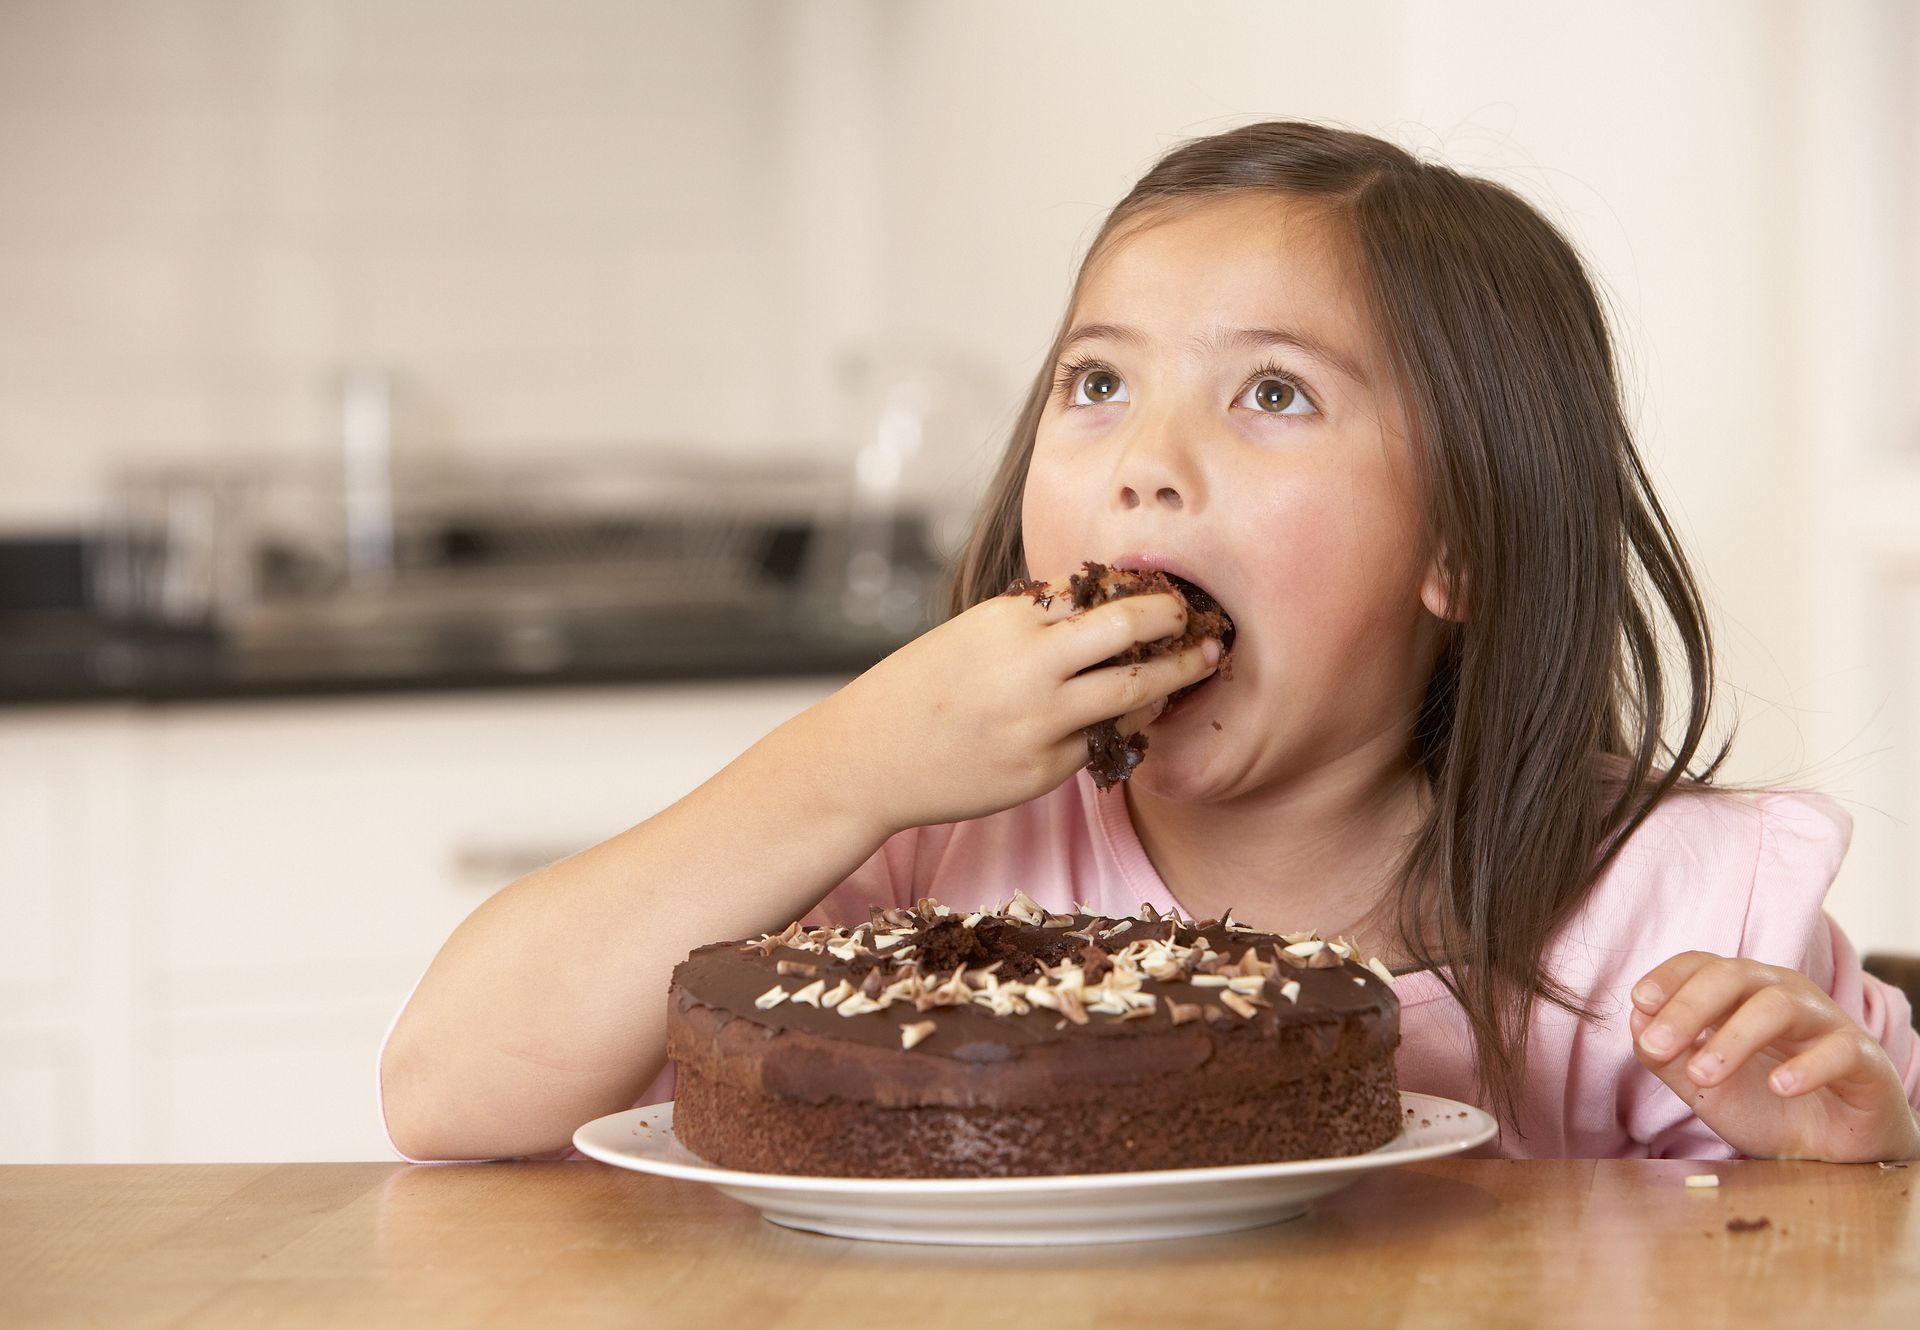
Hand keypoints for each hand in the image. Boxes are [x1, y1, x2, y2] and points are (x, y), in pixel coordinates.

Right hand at [818, 571, 1220, 835]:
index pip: (1093, 590)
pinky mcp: (1044, 768)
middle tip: (1197, 618)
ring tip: (1201, 662)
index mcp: (1008, 619)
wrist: (870, 757)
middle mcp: (1029, 666)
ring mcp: (1039, 721)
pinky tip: (1145, 712)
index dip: (1135, 589)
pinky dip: (1131, 721)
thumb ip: (1034, 621)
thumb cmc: (922, 688)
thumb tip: (1104, 603)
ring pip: (1133, 690)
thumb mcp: (972, 633)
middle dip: (1172, 619)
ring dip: (1175, 673)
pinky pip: (1106, 740)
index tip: (1163, 590)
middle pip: (1127, 629)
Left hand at [1630, 951, 1919, 1161]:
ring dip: (1735, 1038)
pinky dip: (1807, 1066)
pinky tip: (1780, 1086)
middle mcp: (1783, 994)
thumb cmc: (1766, 1105)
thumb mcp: (1704, 1086)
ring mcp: (1825, 1023)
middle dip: (1689, 1007)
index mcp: (1742, 993)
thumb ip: (1668, 1056)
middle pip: (1735, 977)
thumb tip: (1636, 1022)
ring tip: (1704, 1075)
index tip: (1639, 1001)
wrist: (1832, 1150)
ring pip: (1779, 1006)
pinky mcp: (1864, 1059)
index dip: (1669, 977)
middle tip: (1657, 1046)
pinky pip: (1839, 1050)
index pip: (1702, 965)